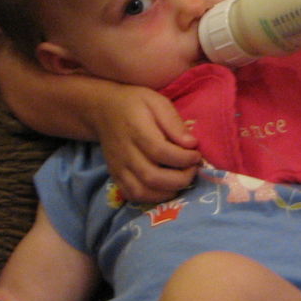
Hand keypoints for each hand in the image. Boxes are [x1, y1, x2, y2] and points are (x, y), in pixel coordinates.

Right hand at [90, 85, 200, 202]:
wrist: (103, 111)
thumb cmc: (135, 104)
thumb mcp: (157, 102)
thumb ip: (174, 122)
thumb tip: (191, 144)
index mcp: (136, 130)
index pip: (161, 152)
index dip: (183, 158)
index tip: (196, 155)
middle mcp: (125, 152)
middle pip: (152, 177)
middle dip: (180, 179)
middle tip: (192, 170)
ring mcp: (118, 167)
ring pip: (142, 191)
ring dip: (167, 192)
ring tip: (182, 180)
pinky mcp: (116, 176)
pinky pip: (133, 196)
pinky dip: (152, 198)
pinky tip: (166, 188)